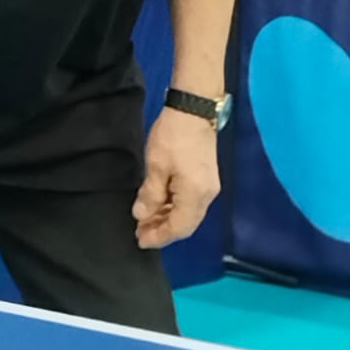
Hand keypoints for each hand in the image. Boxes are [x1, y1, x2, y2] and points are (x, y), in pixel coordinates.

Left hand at [132, 108, 220, 248]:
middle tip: (140, 232)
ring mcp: (209, 187)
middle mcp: (207, 196)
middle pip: (185, 224)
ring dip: (167, 219)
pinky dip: (174, 207)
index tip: (140, 240)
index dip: (159, 237)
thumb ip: (150, 194)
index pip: (178, 227)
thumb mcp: (156, 165)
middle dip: (163, 230)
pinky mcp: (206, 178)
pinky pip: (190, 202)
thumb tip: (141, 216)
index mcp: (195, 196)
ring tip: (146, 220)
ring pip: (188, 213)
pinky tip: (159, 205)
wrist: (194, 108)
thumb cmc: (173, 137)